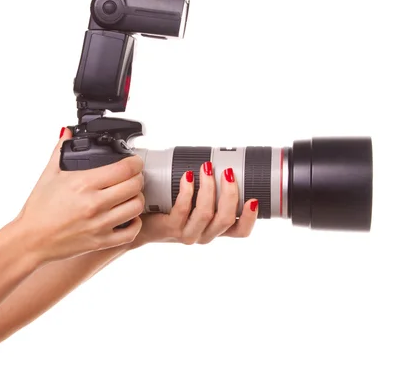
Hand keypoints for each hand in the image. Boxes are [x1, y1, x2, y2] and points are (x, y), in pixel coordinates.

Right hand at [14, 127, 144, 263]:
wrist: (30, 240)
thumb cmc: (38, 209)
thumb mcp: (48, 175)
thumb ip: (60, 151)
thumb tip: (66, 133)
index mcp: (83, 183)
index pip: (124, 168)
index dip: (135, 162)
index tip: (134, 162)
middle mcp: (94, 203)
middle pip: (135, 186)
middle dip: (138, 178)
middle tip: (132, 177)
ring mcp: (99, 224)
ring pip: (136, 207)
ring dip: (137, 198)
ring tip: (129, 196)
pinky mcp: (101, 241)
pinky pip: (131, 232)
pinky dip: (134, 223)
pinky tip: (127, 217)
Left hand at [133, 161, 257, 246]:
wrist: (141, 222)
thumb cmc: (170, 209)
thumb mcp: (196, 203)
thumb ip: (211, 191)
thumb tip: (221, 161)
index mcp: (216, 229)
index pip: (240, 231)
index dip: (249, 217)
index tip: (253, 199)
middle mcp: (205, 234)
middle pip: (225, 219)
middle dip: (229, 193)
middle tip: (227, 172)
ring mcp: (188, 233)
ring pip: (206, 213)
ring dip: (209, 188)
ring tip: (207, 168)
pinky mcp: (170, 227)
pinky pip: (182, 209)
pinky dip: (187, 191)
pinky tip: (187, 177)